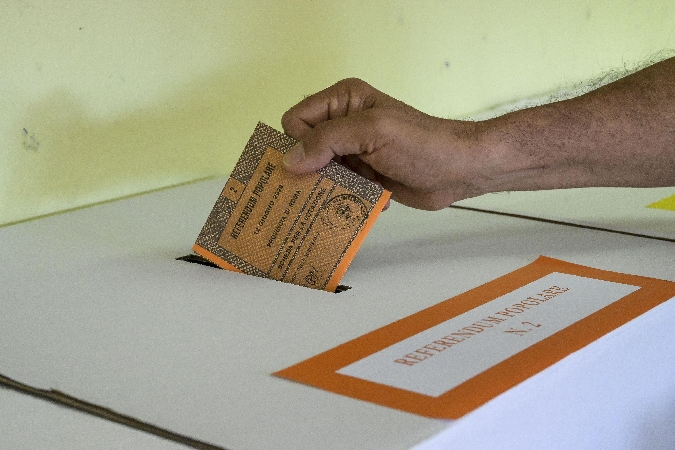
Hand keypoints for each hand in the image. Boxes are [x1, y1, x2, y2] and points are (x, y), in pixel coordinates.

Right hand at [280, 78, 490, 209]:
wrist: (459, 169)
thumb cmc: (420, 144)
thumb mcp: (371, 133)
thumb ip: (327, 141)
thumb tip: (288, 161)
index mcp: (343, 100)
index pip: (295, 120)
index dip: (300, 144)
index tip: (315, 165)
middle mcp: (344, 122)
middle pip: (305, 150)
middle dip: (316, 170)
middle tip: (333, 184)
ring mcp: (354, 150)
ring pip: (320, 174)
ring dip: (338, 186)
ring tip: (362, 188)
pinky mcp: (364, 173)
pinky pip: (340, 188)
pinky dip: (354, 195)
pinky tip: (377, 194)